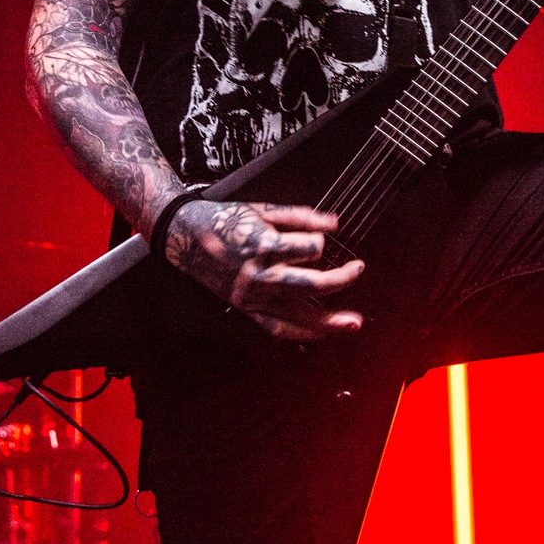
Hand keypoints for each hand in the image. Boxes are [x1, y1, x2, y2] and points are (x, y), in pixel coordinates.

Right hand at [162, 199, 364, 342]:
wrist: (185, 236)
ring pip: (298, 315)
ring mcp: (252, 296)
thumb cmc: (224, 220)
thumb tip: (334, 223)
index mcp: (264, 245)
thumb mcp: (262, 209)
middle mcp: (259, 275)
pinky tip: (320, 334)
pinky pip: (277, 328)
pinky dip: (301, 334)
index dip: (321, 241)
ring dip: (329, 321)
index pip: (311, 248)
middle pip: (312, 285)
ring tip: (352, 323)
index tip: (318, 238)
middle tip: (358, 270)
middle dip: (341, 280)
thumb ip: (301, 216)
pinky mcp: (246, 309)